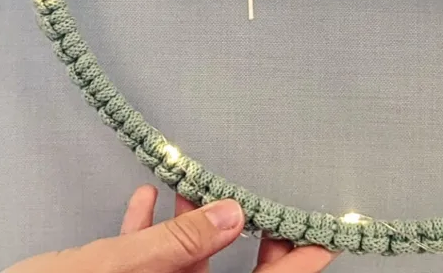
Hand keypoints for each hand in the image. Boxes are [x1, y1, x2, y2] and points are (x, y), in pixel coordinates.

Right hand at [5, 185, 336, 272]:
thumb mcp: (112, 269)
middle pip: (235, 270)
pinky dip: (154, 227)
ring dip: (195, 218)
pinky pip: (150, 259)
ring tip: (202, 178)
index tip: (331, 230)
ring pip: (191, 260)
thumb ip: (174, 246)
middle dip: (251, 225)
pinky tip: (151, 193)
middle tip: (270, 188)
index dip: (303, 259)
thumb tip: (232, 215)